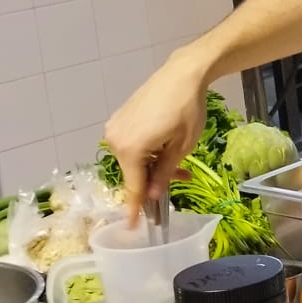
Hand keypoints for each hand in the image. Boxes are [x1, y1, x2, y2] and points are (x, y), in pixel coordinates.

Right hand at [103, 52, 208, 218]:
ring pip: (133, 159)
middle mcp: (115, 140)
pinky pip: (131, 145)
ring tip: (179, 160)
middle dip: (155, 179)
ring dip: (153, 164)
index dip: (135, 208)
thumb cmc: (187, 110)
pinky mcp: (118, 120)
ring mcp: (114, 129)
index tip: (133, 227)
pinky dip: (147, 151)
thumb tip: (153, 195)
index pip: (133, 186)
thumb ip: (165, 172)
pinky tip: (165, 146)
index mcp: (130, 149)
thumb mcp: (182, 146)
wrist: (181, 75)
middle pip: (134, 172)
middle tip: (183, 175)